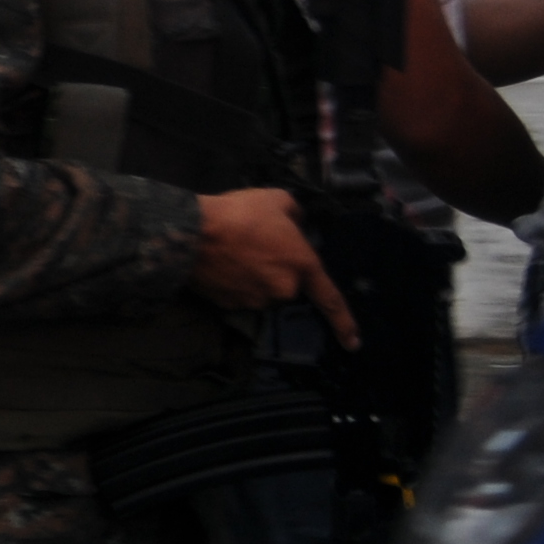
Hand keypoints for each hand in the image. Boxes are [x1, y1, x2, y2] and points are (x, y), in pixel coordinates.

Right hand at [190, 187, 358, 348]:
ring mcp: (255, 301)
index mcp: (302, 265)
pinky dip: (234, 282)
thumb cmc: (238, 213)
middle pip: (286, 285)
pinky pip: (239, 295)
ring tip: (233, 251)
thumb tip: (296, 223)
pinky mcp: (229, 306)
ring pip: (262, 291)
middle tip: (255, 245)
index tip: (354, 345)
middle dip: (276, 269)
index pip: (330, 299)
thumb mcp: (276, 199)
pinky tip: (220, 263)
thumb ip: (294, 214)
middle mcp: (283, 289)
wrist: (189, 234)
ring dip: (254, 276)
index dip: (344, 323)